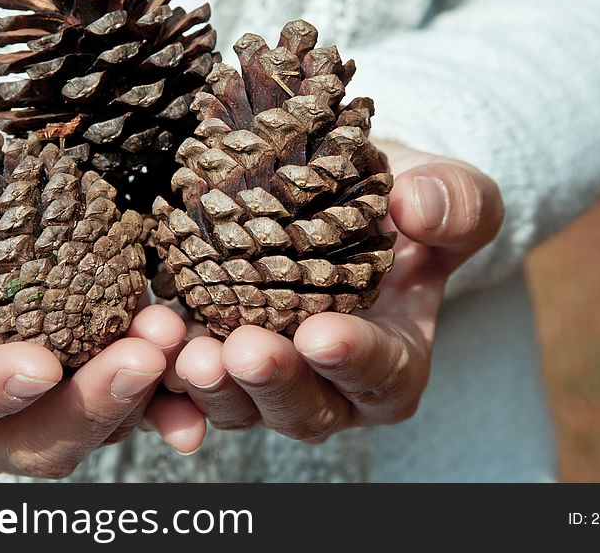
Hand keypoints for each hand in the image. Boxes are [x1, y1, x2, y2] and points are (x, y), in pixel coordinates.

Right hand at [0, 85, 205, 476]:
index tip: (35, 365)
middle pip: (36, 438)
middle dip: (90, 405)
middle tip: (139, 359)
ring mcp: (53, 400)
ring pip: (100, 422)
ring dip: (144, 390)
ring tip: (173, 334)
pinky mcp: (103, 374)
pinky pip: (144, 397)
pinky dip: (176, 389)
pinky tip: (205, 360)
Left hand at [171, 141, 503, 441]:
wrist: (339, 196)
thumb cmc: (400, 199)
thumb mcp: (446, 191)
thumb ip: (455, 204)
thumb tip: (415, 206)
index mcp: (394, 358)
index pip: (382, 374)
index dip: (353, 360)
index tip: (321, 335)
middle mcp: (330, 385)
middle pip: (304, 408)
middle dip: (271, 381)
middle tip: (240, 350)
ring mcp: (269, 378)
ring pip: (239, 406)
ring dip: (211, 386)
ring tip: (186, 351)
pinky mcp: (217, 358)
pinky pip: (186, 385)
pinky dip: (163, 379)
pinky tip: (144, 349)